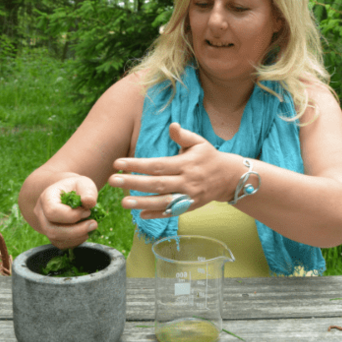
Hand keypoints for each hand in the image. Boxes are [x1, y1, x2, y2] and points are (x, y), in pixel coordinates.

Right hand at [33, 176, 98, 248]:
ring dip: (77, 237)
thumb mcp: (84, 183)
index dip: (72, 215)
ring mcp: (44, 225)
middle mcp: (41, 212)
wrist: (69, 192)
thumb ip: (88, 191)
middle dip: (76, 230)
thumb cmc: (77, 187)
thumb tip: (89, 202)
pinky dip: (75, 241)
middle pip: (52, 229)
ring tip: (92, 227)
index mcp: (47, 197)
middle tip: (94, 224)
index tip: (87, 211)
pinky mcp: (52, 234)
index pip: (53, 211)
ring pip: (56, 239)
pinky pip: (60, 244)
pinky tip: (86, 233)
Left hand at [109, 122, 238, 218]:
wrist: (229, 177)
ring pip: (163, 201)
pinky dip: (157, 215)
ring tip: (123, 202)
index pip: (158, 165)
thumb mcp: (199, 143)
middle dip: (134, 183)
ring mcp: (189, 196)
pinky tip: (140, 215)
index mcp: (186, 163)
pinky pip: (172, 212)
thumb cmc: (209, 157)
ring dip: (142, 203)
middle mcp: (187, 181)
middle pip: (157, 184)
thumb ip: (184, 136)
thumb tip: (172, 126)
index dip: (137, 165)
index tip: (118, 163)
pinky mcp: (190, 206)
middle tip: (112, 181)